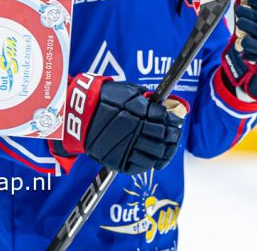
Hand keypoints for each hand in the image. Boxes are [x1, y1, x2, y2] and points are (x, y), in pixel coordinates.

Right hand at [54, 74, 183, 174]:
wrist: (79, 113)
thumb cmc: (103, 98)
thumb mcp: (127, 91)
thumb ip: (146, 100)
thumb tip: (163, 108)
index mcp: (139, 113)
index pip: (166, 122)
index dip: (174, 122)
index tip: (176, 122)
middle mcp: (135, 131)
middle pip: (164, 140)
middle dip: (173, 138)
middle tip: (174, 136)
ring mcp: (127, 148)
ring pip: (156, 155)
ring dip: (165, 152)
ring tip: (167, 149)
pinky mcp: (118, 161)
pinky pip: (141, 166)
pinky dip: (150, 163)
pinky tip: (153, 158)